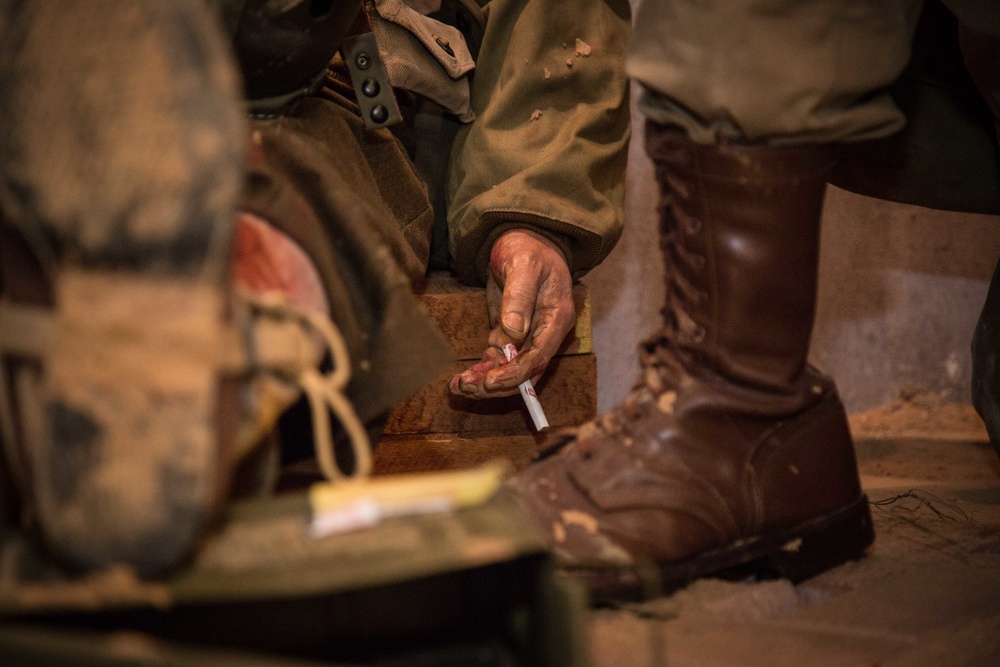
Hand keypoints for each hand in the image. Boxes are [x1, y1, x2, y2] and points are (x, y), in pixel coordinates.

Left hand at [449, 229, 574, 398]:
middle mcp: (545, 332)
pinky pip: (498, 359)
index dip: (515, 373)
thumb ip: (519, 297)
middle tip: (467, 387)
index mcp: (556, 318)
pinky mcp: (510, 334)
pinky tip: (461, 379)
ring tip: (458, 386)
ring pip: (509, 368)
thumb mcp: (523, 265)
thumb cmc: (526, 248)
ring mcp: (527, 335)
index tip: (491, 382)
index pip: (539, 356)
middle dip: (497, 383)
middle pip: (525, 370)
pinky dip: (482, 370)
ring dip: (485, 380)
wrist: (522, 239)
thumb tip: (513, 332)